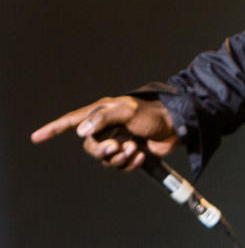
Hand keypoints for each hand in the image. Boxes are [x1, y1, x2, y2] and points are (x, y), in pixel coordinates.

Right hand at [31, 95, 177, 171]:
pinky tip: (141, 154)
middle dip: (103, 151)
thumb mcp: (128, 110)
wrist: (176, 126)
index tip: (37, 137)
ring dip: (119, 158)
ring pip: (105, 159)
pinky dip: (130, 163)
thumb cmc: (153, 113)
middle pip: (90, 147)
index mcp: (103, 112)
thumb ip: (103, 117)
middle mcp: (107, 126)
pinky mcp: (129, 152)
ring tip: (134, 148)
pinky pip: (119, 166)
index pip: (73, 120)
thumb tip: (80, 130)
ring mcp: (118, 140)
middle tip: (118, 146)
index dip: (54, 128)